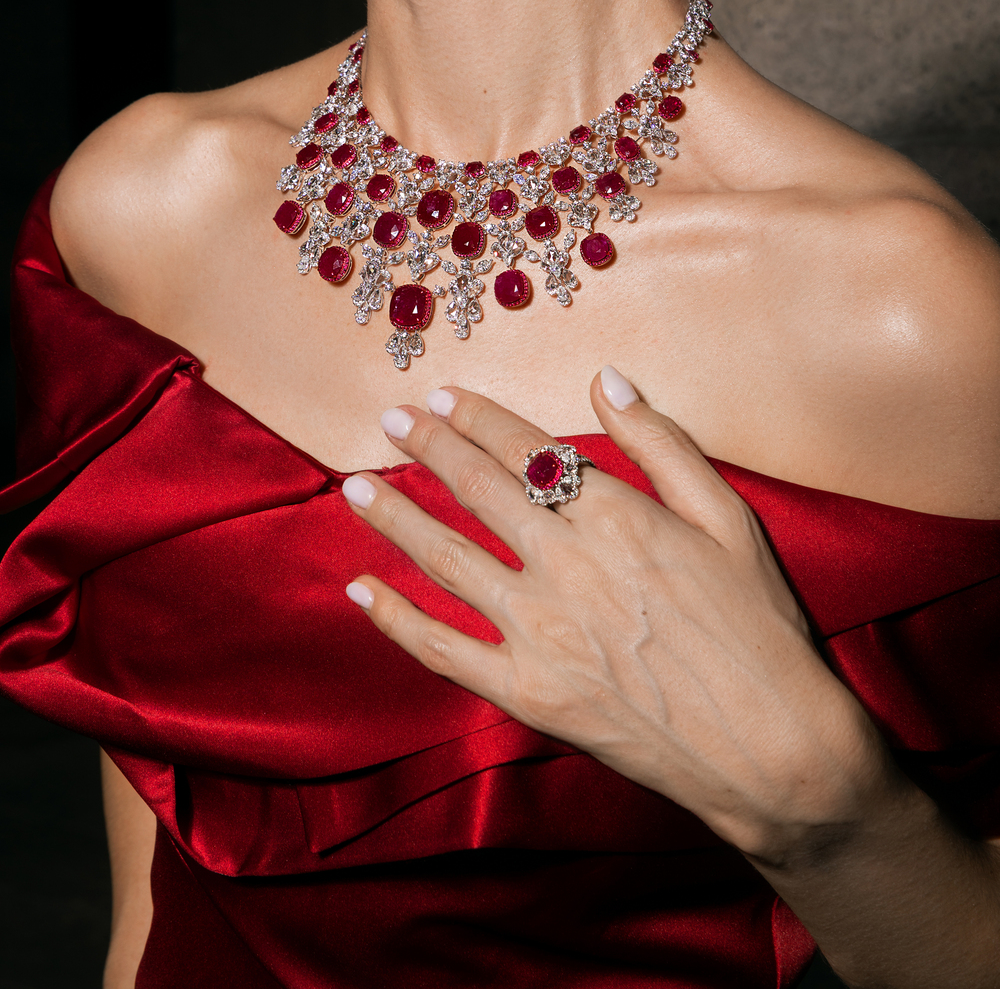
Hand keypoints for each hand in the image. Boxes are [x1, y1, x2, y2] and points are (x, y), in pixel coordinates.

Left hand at [341, 368, 889, 866]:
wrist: (774, 750)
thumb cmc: (761, 629)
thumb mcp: (729, 519)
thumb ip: (662, 444)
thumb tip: (607, 379)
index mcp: (618, 517)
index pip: (526, 450)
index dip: (475, 418)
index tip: (438, 397)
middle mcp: (568, 565)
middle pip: (478, 490)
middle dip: (427, 448)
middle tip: (388, 421)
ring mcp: (542, 633)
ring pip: (447, 559)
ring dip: (395, 517)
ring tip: (355, 486)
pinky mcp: (529, 694)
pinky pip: (445, 650)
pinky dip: (397, 619)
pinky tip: (361, 590)